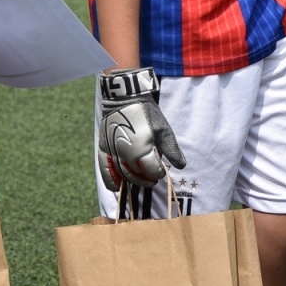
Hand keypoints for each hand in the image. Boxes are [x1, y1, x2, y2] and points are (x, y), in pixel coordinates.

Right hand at [97, 68, 186, 189]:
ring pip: (123, 175)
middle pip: (138, 175)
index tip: (162, 171)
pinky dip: (111, 181)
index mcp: (142, 151)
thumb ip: (171, 149)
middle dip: (147, 179)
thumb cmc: (146, 113)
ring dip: (132, 181)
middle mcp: (126, 155)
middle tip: (153, 179)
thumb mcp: (163, 129)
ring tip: (140, 180)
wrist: (124, 98)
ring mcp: (113, 153)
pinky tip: (117, 187)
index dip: (159, 173)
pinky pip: (105, 170)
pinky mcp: (103, 149)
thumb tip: (181, 165)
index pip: (152, 171)